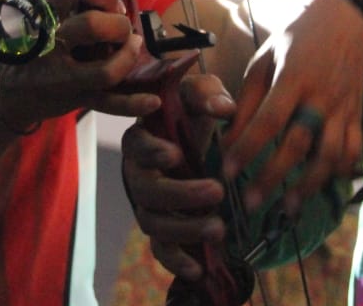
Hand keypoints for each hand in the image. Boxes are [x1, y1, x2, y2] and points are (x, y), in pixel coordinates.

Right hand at [0, 0, 157, 126]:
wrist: (8, 95)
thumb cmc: (37, 44)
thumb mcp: (54, 13)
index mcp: (44, 14)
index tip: (111, 2)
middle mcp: (50, 44)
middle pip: (92, 25)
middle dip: (118, 24)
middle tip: (120, 28)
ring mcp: (61, 76)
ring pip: (105, 70)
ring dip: (129, 56)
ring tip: (132, 48)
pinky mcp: (74, 100)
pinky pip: (108, 104)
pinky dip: (133, 104)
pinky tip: (153, 100)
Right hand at [122, 73, 235, 280]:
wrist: (197, 132)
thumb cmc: (193, 108)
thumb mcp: (201, 91)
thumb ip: (208, 93)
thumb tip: (224, 108)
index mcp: (142, 139)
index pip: (137, 146)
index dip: (153, 152)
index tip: (176, 153)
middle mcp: (138, 174)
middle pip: (147, 191)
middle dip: (180, 194)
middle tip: (217, 190)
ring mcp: (149, 205)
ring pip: (154, 223)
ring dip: (184, 229)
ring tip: (218, 228)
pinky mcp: (162, 228)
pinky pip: (161, 249)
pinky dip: (176, 262)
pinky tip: (198, 270)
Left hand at [221, 0, 362, 216]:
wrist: (344, 19)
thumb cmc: (295, 39)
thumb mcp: (264, 60)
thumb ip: (248, 99)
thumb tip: (228, 139)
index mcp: (294, 77)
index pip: (268, 121)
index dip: (247, 149)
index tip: (227, 171)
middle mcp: (321, 95)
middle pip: (298, 144)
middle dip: (273, 177)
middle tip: (251, 202)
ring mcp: (344, 106)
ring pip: (330, 154)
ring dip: (309, 185)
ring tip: (289, 207)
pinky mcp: (358, 113)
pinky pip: (353, 149)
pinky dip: (341, 171)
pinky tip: (323, 186)